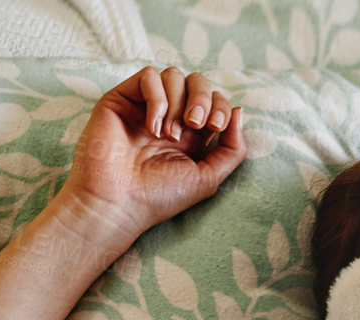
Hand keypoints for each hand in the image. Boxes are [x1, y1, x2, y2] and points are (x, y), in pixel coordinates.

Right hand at [58, 65, 246, 241]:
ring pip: (173, 75)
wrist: (119, 202)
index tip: (216, 128)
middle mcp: (169, 116)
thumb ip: (232, 148)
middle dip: (203, 98)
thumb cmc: (160, 197)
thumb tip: (240, 111)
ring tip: (168, 135)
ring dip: (178, 103)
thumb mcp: (208, 177)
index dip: (221, 106)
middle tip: (194, 124)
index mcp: (190, 134)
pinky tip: (152, 127)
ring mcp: (144, 106)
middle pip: (197, 81)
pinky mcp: (122, 99)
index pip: (214, 101)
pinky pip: (148, 76)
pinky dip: (158, 98)